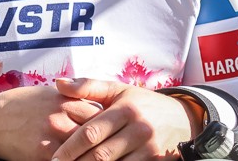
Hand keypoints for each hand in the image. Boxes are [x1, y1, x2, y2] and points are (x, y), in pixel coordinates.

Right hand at [0, 85, 103, 159]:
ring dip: (94, 155)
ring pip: (86, 150)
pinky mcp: (44, 153)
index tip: (116, 134)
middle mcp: (63, 115)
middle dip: (107, 142)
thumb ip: (71, 102)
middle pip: (98, 132)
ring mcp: (54, 135)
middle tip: (113, 149)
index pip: (101, 113)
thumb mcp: (47, 95)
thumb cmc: (19, 106)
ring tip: (101, 159)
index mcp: (66, 99)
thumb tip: (95, 110)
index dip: (111, 126)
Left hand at [49, 78, 203, 160]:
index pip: (91, 132)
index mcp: (125, 109)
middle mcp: (138, 129)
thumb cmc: (142, 103)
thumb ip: (88, 86)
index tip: (54, 158)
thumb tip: (58, 83)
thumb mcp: (118, 90)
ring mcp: (149, 148)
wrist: (182, 117)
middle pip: (101, 154)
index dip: (70, 147)